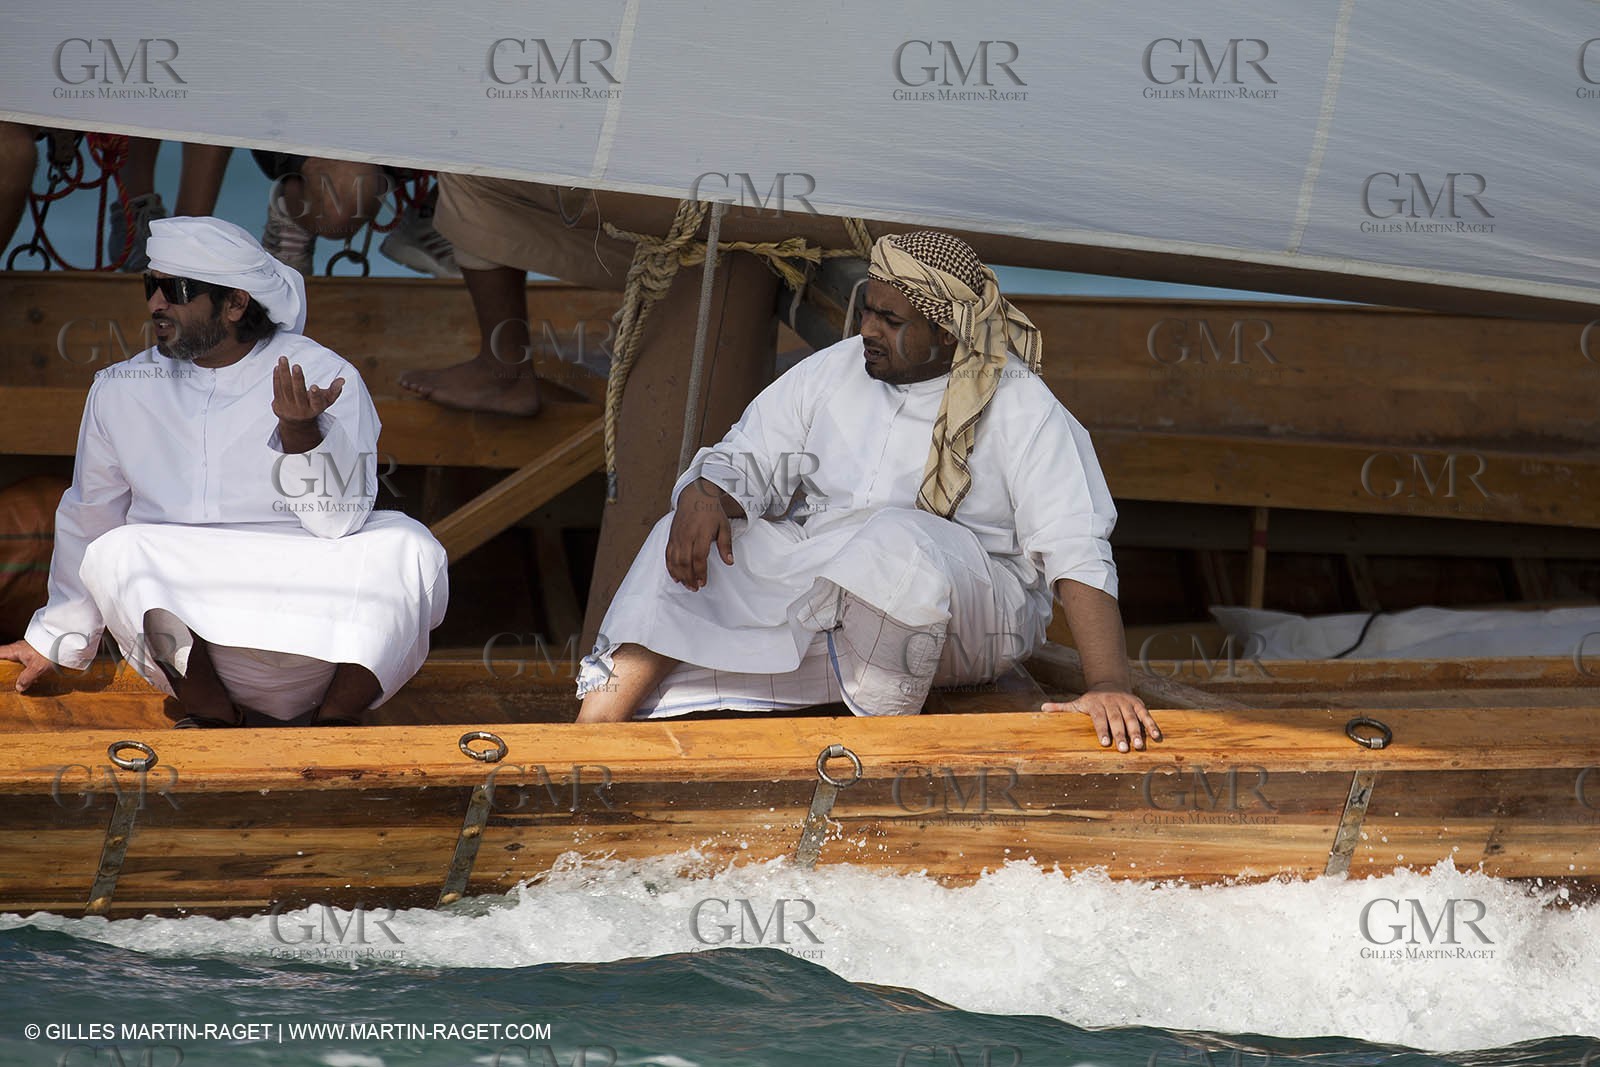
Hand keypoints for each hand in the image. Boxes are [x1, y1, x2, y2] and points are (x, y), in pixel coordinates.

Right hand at [0, 640, 52, 691]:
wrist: (66, 643)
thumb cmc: (50, 652)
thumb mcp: (36, 668)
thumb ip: (26, 679)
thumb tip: (19, 687)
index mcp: (15, 650)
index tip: (0, 669)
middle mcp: (18, 648)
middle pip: (6, 657)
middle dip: (4, 666)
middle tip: (6, 676)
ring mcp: (27, 649)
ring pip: (16, 659)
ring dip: (15, 668)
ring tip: (17, 678)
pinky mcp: (35, 651)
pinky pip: (25, 659)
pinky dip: (25, 667)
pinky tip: (30, 675)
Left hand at [272, 356, 343, 423]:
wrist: (296, 421)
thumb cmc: (313, 406)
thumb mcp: (326, 401)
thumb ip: (334, 390)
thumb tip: (342, 380)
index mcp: (315, 408)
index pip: (316, 402)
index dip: (315, 395)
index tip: (314, 387)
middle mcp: (301, 409)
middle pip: (298, 393)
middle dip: (297, 379)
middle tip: (296, 366)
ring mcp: (288, 407)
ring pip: (286, 388)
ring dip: (284, 373)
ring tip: (283, 359)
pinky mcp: (278, 404)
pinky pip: (277, 389)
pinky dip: (277, 377)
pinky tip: (278, 367)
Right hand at [666, 479, 734, 589]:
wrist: (695, 496)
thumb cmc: (712, 512)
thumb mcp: (724, 526)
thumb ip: (725, 545)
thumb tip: (729, 562)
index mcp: (701, 533)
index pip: (698, 557)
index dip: (700, 572)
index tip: (703, 583)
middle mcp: (686, 535)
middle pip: (685, 562)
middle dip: (689, 578)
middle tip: (695, 588)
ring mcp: (677, 536)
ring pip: (675, 560)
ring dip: (680, 575)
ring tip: (687, 585)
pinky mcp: (671, 536)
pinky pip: (668, 554)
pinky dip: (670, 567)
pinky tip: (675, 576)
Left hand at [1042, 687, 1161, 751]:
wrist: (1109, 684)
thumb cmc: (1091, 700)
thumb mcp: (1077, 703)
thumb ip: (1062, 708)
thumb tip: (1042, 708)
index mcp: (1096, 704)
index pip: (1099, 718)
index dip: (1102, 730)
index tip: (1105, 743)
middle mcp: (1112, 702)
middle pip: (1117, 719)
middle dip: (1121, 734)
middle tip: (1124, 750)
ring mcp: (1126, 703)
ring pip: (1132, 718)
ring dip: (1137, 732)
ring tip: (1139, 746)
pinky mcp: (1138, 704)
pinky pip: (1146, 714)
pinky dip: (1151, 725)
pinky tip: (1156, 737)